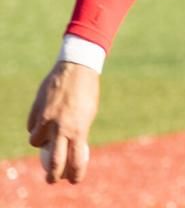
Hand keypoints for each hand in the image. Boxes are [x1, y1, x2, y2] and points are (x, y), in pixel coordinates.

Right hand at [27, 61, 99, 183]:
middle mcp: (61, 128)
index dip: (75, 174)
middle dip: (52, 175)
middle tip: (52, 179)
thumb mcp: (87, 115)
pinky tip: (42, 121)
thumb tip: (71, 149)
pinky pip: (31, 126)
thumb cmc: (86, 93)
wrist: (76, 69)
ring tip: (47, 137)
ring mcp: (46, 120)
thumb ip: (77, 132)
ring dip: (40, 143)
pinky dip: (35, 127)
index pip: (76, 160)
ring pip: (35, 142)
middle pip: (54, 161)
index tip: (73, 180)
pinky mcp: (36, 111)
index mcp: (79, 130)